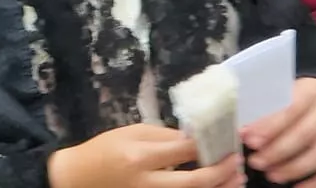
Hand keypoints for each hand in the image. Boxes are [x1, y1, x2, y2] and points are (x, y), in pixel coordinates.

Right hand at [46, 123, 242, 187]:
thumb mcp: (131, 133)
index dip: (208, 144)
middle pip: (193, 182)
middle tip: (238, 162)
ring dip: (217, 187)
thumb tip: (194, 137)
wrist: (78, 178)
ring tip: (236, 178)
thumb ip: (163, 136)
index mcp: (140, 157)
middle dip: (220, 172)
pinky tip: (214, 186)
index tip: (226, 137)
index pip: (183, 150)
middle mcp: (147, 182)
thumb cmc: (104, 149)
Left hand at [241, 77, 315, 187]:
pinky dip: (315, 183)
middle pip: (304, 135)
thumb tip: (246, 132)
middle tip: (256, 161)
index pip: (290, 110)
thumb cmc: (301, 100)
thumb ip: (269, 110)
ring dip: (292, 169)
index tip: (248, 138)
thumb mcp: (285, 94)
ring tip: (271, 174)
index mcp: (311, 93)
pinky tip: (295, 187)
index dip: (268, 126)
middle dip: (276, 151)